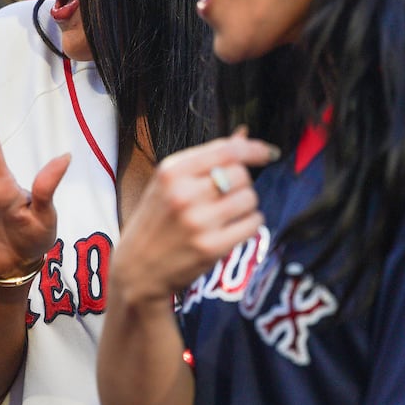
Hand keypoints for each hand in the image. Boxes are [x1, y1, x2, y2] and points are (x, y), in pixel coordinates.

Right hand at [109, 131, 278, 304]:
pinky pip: (252, 224)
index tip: (268, 152)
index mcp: (171, 172)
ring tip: (226, 215)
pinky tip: (232, 229)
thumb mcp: (168, 184)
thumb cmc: (154, 222)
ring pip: (250, 198)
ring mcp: (198, 222)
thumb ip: (205, 160)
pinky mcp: (211, 247)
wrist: (137, 269)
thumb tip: (243, 135)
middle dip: (241, 184)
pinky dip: (250, 224)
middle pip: (241, 174)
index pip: (226, 150)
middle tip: (226, 197)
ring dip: (246, 206)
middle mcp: (184, 193)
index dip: (253, 149)